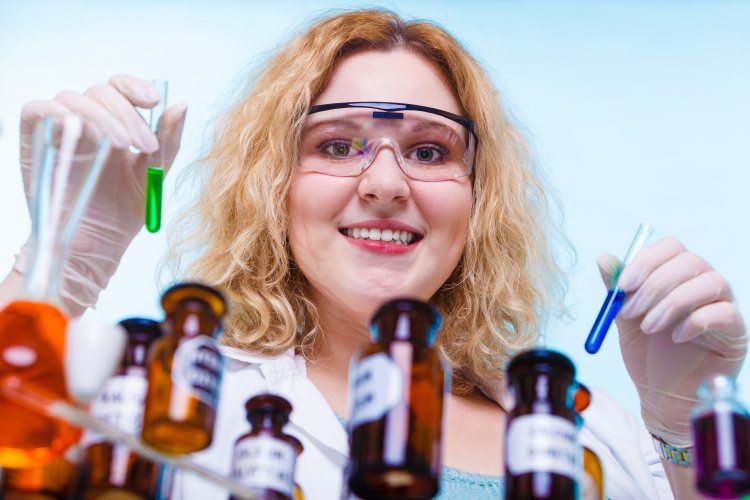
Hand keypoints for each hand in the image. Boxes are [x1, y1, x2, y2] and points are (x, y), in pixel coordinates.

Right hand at [14, 75, 186, 314]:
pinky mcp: (34, 143)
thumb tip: (181, 104)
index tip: (153, 101)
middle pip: (99, 91)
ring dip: (101, 117)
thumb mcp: (155, 174)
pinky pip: (36, 110)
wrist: (98, 247)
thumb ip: (168, 141)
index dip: (135, 85)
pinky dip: (57, 111)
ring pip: (72, 98)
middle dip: (125, 113)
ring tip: (121, 147)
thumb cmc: (124, 213)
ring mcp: (60, 132)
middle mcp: (87, 123)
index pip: (119, 87)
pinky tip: (83, 132)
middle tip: (142, 144)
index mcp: (114, 125)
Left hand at [597, 237, 746, 445]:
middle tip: (629, 312)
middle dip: (654, 285)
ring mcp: (723, 304)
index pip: (670, 247)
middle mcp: (703, 283)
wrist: (662, 395)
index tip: (622, 286)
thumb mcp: (625, 318)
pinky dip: (696, 321)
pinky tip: (675, 337)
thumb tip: (604, 258)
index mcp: (677, 274)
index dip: (645, 261)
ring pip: (709, 282)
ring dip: (672, 303)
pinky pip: (724, 313)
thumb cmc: (647, 353)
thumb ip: (618, 289)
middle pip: (688, 261)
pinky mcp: (736, 330)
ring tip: (648, 328)